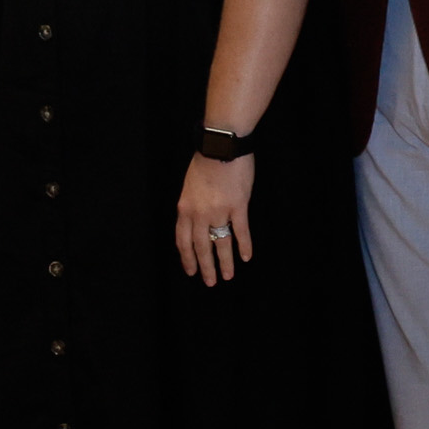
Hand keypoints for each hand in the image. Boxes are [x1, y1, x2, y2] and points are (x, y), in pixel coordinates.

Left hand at [175, 153, 253, 286]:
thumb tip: (196, 221)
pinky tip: (246, 257)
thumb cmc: (205, 160)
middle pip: (201, 247)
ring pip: (220, 244)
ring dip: (224, 262)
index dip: (187, 258)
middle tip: (210, 283)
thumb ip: (192, 205)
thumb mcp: (189, 185)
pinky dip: (243, 245)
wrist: (221, 146)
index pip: (182, 241)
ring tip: (228, 276)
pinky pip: (240, 231)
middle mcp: (199, 214)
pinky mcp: (238, 206)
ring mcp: (219, 211)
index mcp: (185, 208)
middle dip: (205, 267)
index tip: (191, 271)